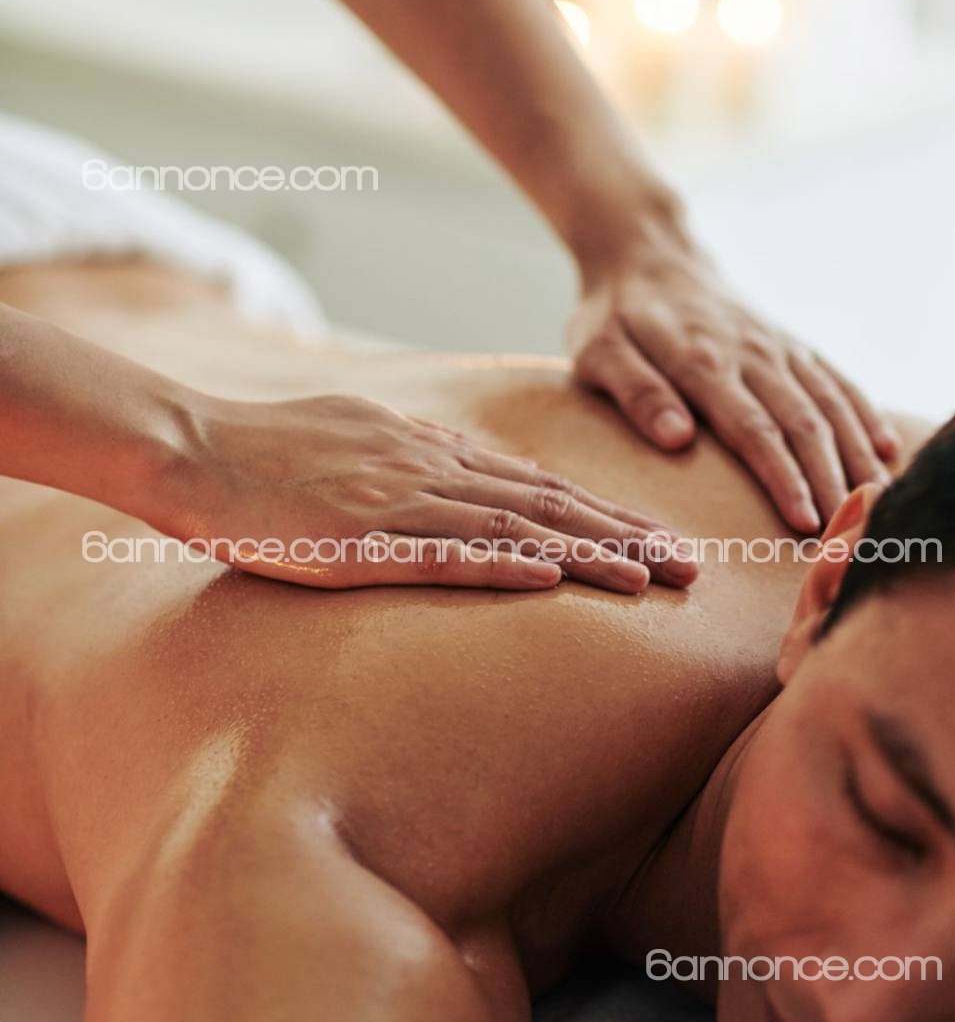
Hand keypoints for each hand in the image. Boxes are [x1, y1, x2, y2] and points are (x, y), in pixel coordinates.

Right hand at [153, 391, 695, 592]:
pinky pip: (442, 553)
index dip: (608, 514)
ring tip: (650, 581)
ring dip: (588, 555)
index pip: (540, 486)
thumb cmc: (269, 451)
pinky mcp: (360, 539)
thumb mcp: (360, 438)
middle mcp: (432, 469)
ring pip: (515, 529)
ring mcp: (399, 502)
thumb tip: (466, 482)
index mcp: (433, 451)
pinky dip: (502, 566)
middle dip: (627, 537)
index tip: (660, 539)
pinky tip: (550, 582)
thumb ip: (417, 461)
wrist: (194, 446)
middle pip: (549, 504)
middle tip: (694, 569)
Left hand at [569, 214, 899, 534]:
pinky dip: (864, 415)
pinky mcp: (791, 343)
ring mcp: (778, 347)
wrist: (647, 251)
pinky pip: (838, 380)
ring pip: (831, 405)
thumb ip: (636, 392)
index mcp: (703, 362)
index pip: (754, 430)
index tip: (805, 523)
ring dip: (856, 456)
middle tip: (850, 535)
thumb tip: (677, 438)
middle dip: (831, 482)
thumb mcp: (599, 352)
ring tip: (878, 506)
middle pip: (804, 425)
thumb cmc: (615, 314)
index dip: (784, 478)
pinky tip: (886, 450)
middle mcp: (752, 354)